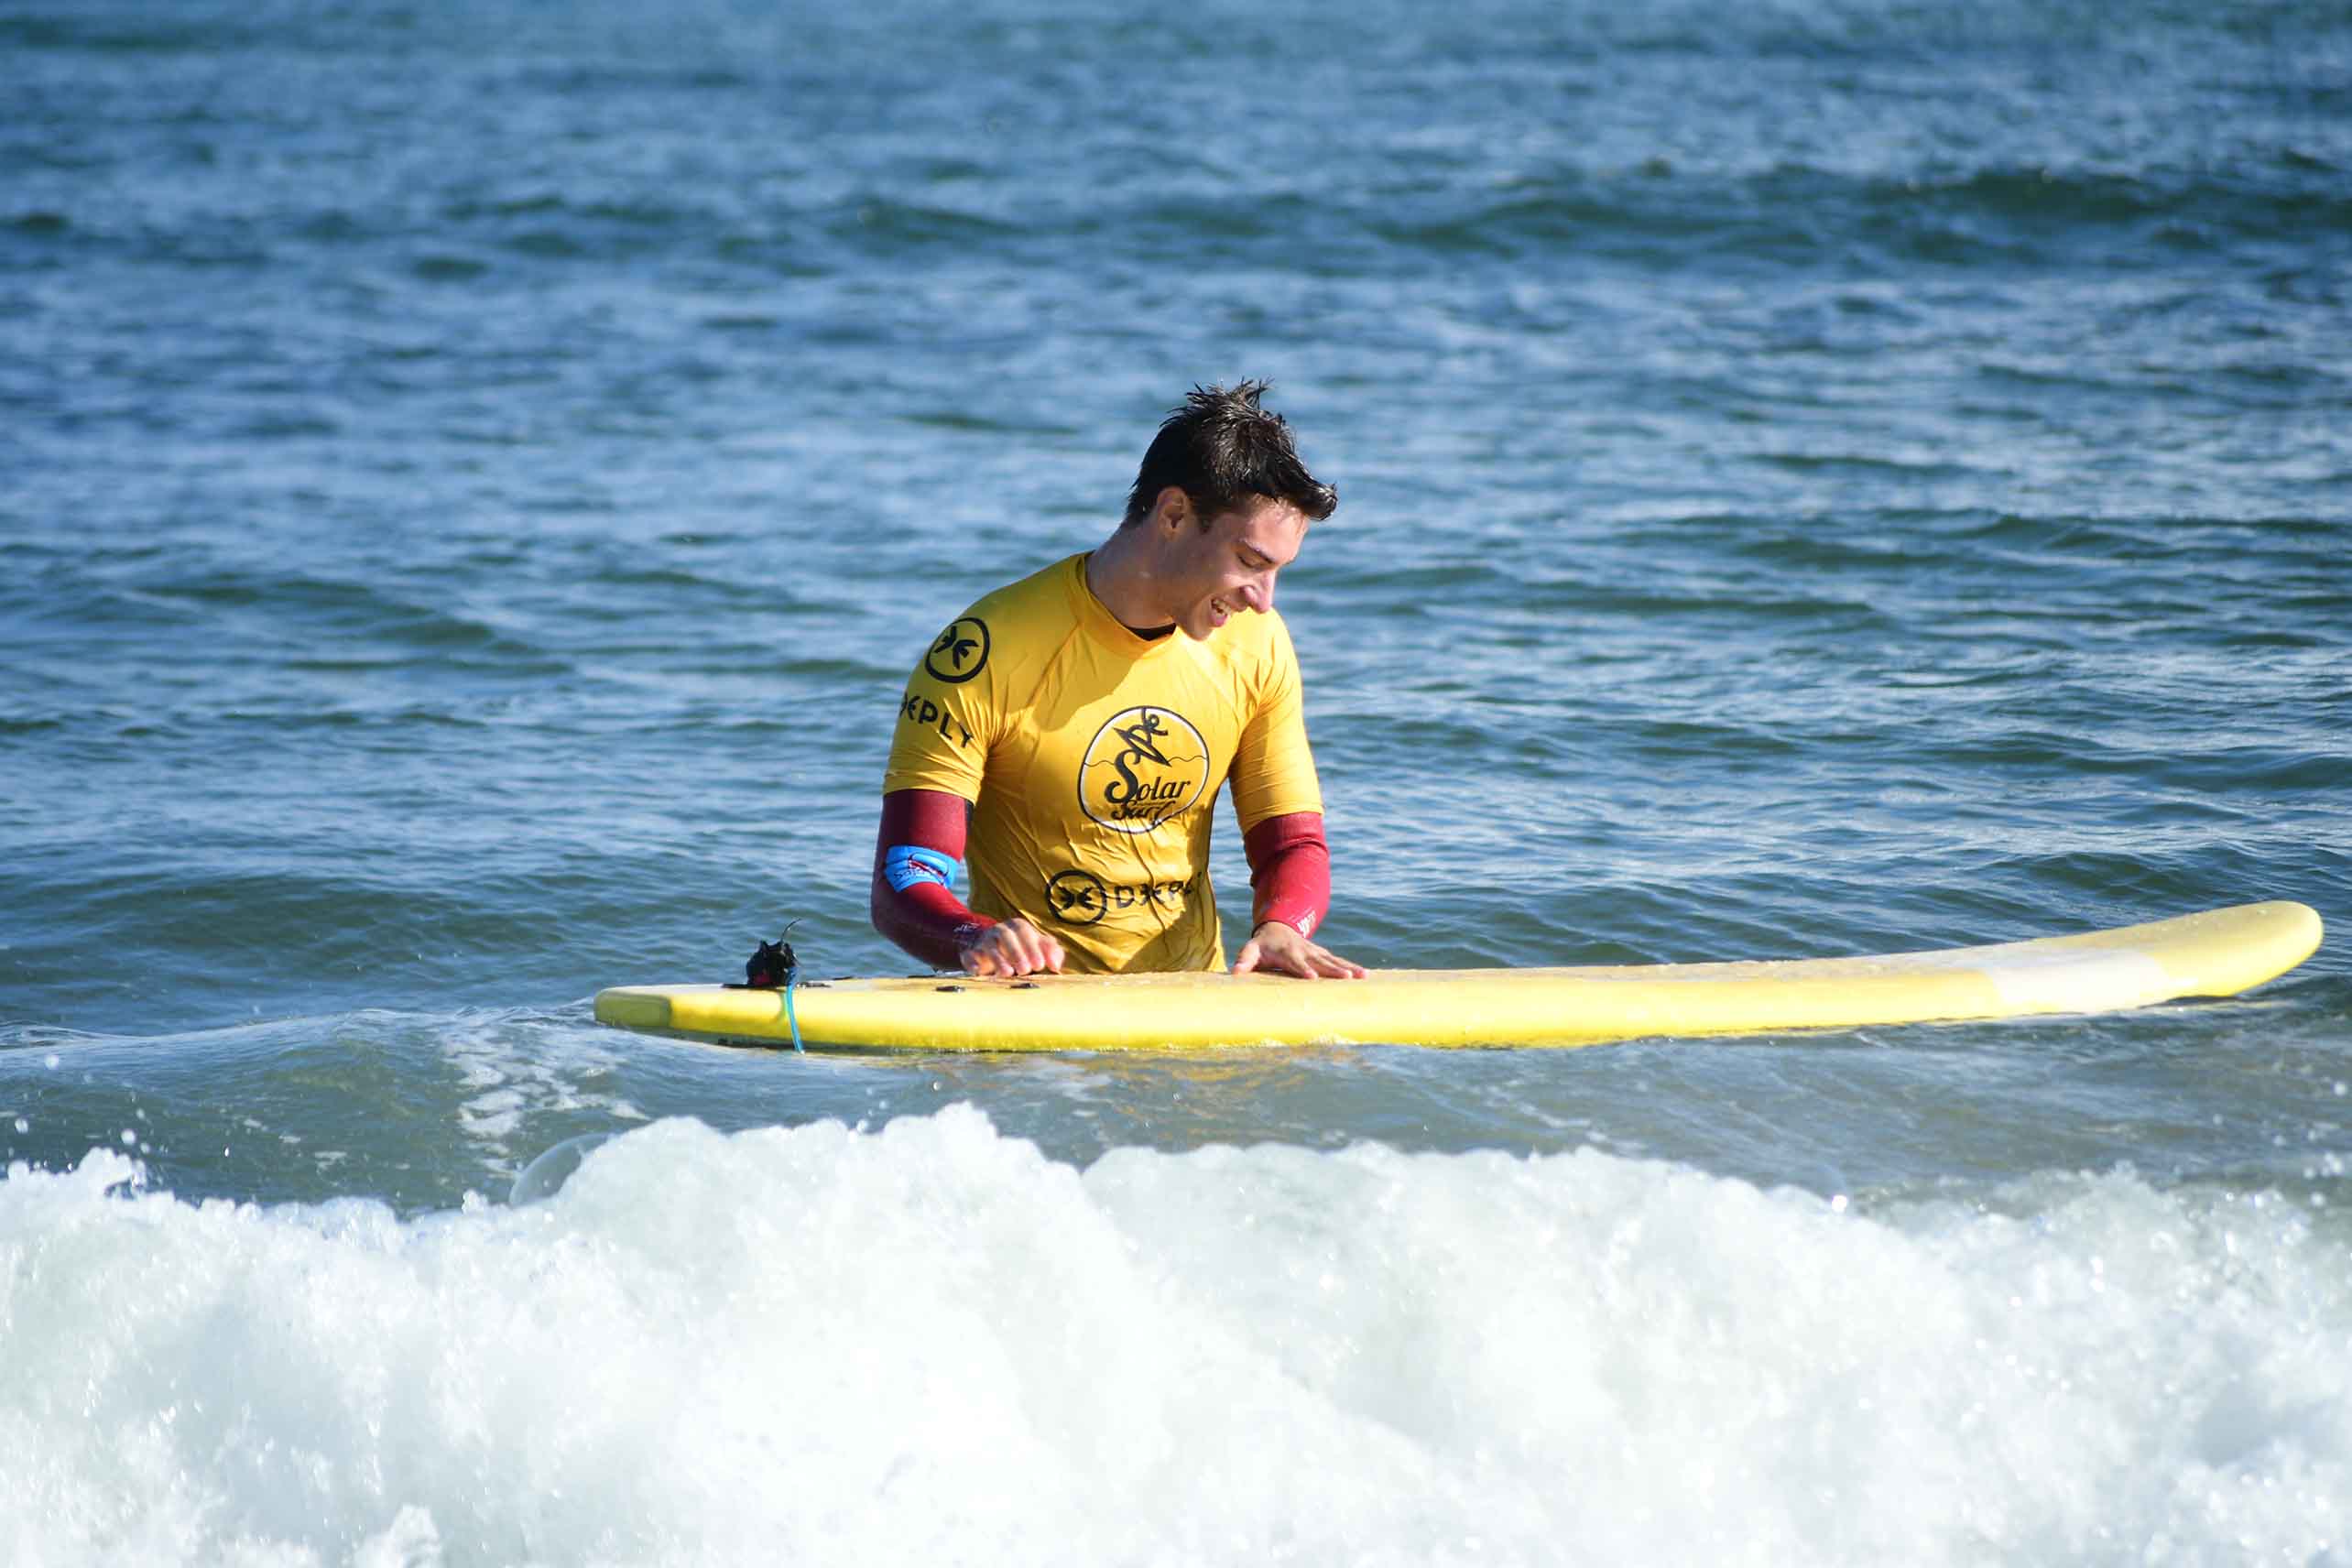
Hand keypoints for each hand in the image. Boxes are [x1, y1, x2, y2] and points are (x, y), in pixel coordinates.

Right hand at [959, 918, 1064, 977]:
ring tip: (1007, 973)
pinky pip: (969, 955)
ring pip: (989, 945)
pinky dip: (972, 962)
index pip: (1025, 932)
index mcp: (1017, 927)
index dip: (1033, 948)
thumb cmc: (1021, 949)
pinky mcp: (971, 953)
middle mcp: (1000, 930)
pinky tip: (978, 971)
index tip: (1040, 965)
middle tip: (1026, 970)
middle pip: (1007, 936)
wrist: (989, 947)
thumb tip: (1056, 965)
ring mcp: (984, 941)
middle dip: (1017, 952)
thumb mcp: (1038, 948)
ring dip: (998, 959)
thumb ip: (1052, 953)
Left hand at [1231, 920, 1366, 979]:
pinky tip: (1364, 975)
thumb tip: (1235, 973)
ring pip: (1334, 960)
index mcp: (1287, 952)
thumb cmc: (1262, 945)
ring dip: (1349, 967)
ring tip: (1363, 976)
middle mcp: (1305, 951)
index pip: (1296, 962)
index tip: (1313, 977)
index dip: (1303, 969)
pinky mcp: (1323, 954)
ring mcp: (1316, 952)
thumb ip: (1244, 960)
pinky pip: (1338, 961)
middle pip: (1320, 961)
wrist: (1278, 928)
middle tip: (1347, 978)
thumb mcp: (1250, 950)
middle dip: (1334, 970)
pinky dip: (1351, 966)